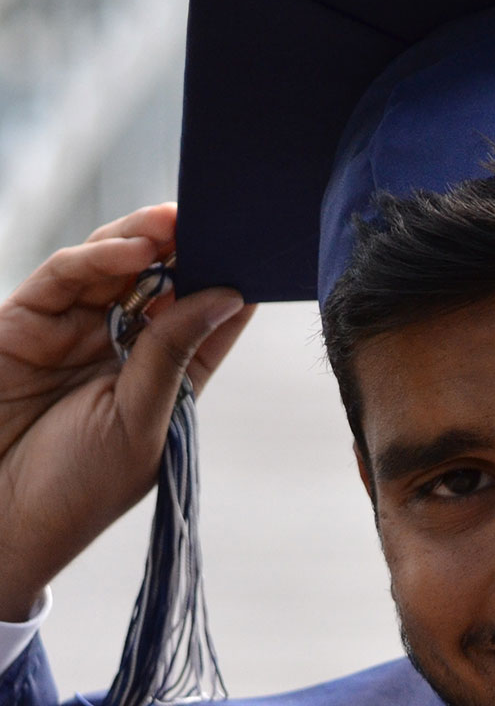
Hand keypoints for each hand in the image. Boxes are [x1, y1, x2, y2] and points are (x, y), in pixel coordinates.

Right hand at [0, 203, 252, 620]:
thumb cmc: (73, 491)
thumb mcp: (139, 425)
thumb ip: (173, 355)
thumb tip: (227, 296)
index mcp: (163, 379)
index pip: (205, 319)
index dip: (230, 282)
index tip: (257, 247)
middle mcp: (120, 348)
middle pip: (161, 281)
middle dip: (188, 247)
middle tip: (214, 214)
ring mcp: (72, 331)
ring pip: (113, 267)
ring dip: (145, 240)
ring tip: (174, 222)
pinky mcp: (26, 321)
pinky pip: (63, 277)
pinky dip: (97, 258)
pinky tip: (132, 251)